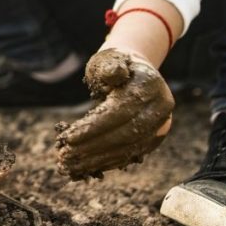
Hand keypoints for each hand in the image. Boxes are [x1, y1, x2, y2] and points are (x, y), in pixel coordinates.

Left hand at [56, 48, 174, 179]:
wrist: (135, 71)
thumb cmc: (114, 64)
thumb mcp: (109, 58)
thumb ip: (110, 66)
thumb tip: (114, 74)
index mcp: (150, 84)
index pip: (120, 112)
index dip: (94, 127)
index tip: (68, 138)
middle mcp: (160, 107)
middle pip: (125, 134)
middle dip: (93, 147)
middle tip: (65, 155)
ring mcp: (161, 124)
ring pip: (128, 148)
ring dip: (97, 159)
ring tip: (70, 165)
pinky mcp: (155, 138)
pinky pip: (130, 154)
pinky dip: (107, 161)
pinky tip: (86, 166)